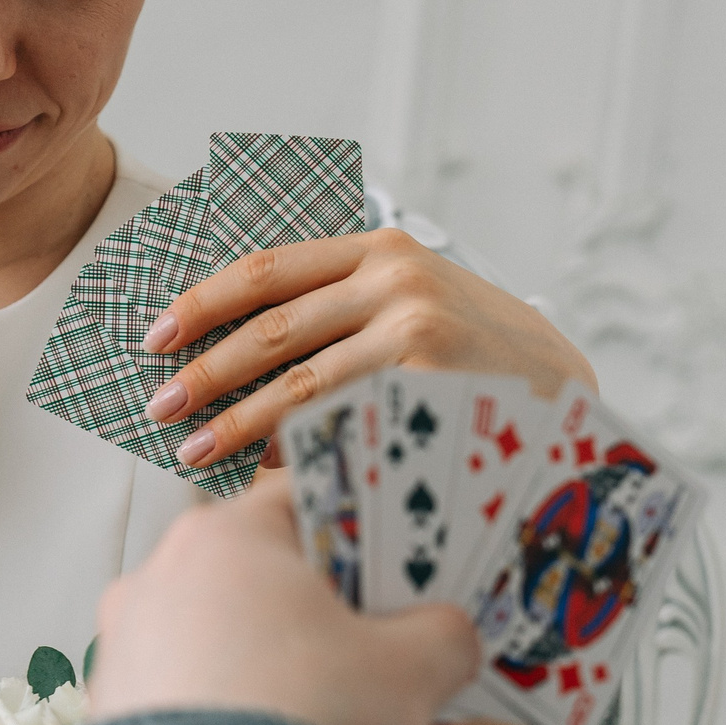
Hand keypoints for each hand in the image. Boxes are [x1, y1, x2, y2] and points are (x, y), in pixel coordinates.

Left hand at [90, 479, 478, 724]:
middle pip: (273, 591)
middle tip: (401, 679)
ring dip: (306, 694)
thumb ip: (445, 636)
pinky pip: (202, 715)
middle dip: (344, 638)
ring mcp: (126, 657)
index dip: (371, 540)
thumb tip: (449, 640)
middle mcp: (158, 583)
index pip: (310, 504)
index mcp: (224, 538)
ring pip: (239, 658)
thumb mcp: (414, 670)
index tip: (407, 580)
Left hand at [135, 229, 595, 467]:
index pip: (267, 269)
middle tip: (160, 407)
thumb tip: (234, 349)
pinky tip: (262, 474)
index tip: (156, 338)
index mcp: (380, 250)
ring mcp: (415, 331)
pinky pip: (342, 424)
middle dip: (205, 371)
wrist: (570, 392)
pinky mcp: (432, 386)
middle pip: (271, 328)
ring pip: (299, 382)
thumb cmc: (477, 359)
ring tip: (192, 452)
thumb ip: (341, 307)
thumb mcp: (415, 303)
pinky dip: (294, 451)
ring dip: (235, 421)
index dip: (202, 303)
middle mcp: (396, 280)